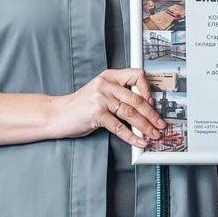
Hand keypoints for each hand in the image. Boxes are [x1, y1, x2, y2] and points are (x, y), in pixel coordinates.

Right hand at [47, 68, 165, 146]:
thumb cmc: (81, 105)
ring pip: (130, 113)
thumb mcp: (101, 92)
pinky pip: (119, 127)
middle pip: (136, 98)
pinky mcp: (96, 114)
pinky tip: (139, 141)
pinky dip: (131, 136)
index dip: (148, 89)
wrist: (57, 114)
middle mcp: (106, 85)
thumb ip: (119, 93)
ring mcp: (100, 99)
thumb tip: (144, 105)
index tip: (153, 102)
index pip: (136, 75)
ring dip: (145, 126)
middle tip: (160, 124)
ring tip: (153, 134)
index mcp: (109, 76)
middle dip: (152, 114)